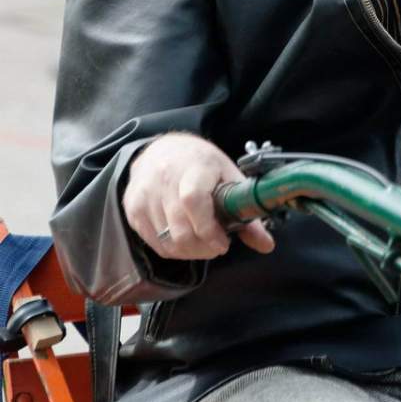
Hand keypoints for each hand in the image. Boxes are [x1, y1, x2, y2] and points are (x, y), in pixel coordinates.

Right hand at [123, 133, 274, 260]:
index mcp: (194, 165)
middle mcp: (164, 178)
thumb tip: (267, 245)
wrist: (163, 149)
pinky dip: (171, 249)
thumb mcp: (230, 177)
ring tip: (203, 245)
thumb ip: (247, 212)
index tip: (223, 243)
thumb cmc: (203, 164)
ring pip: (165, 240)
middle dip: (202, 248)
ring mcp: (144, 194)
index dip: (208, 228)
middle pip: (179, 227)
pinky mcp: (132, 208)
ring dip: (188, 252)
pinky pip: (152, 242)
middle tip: (216, 248)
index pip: (194, 200)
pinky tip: (185, 242)